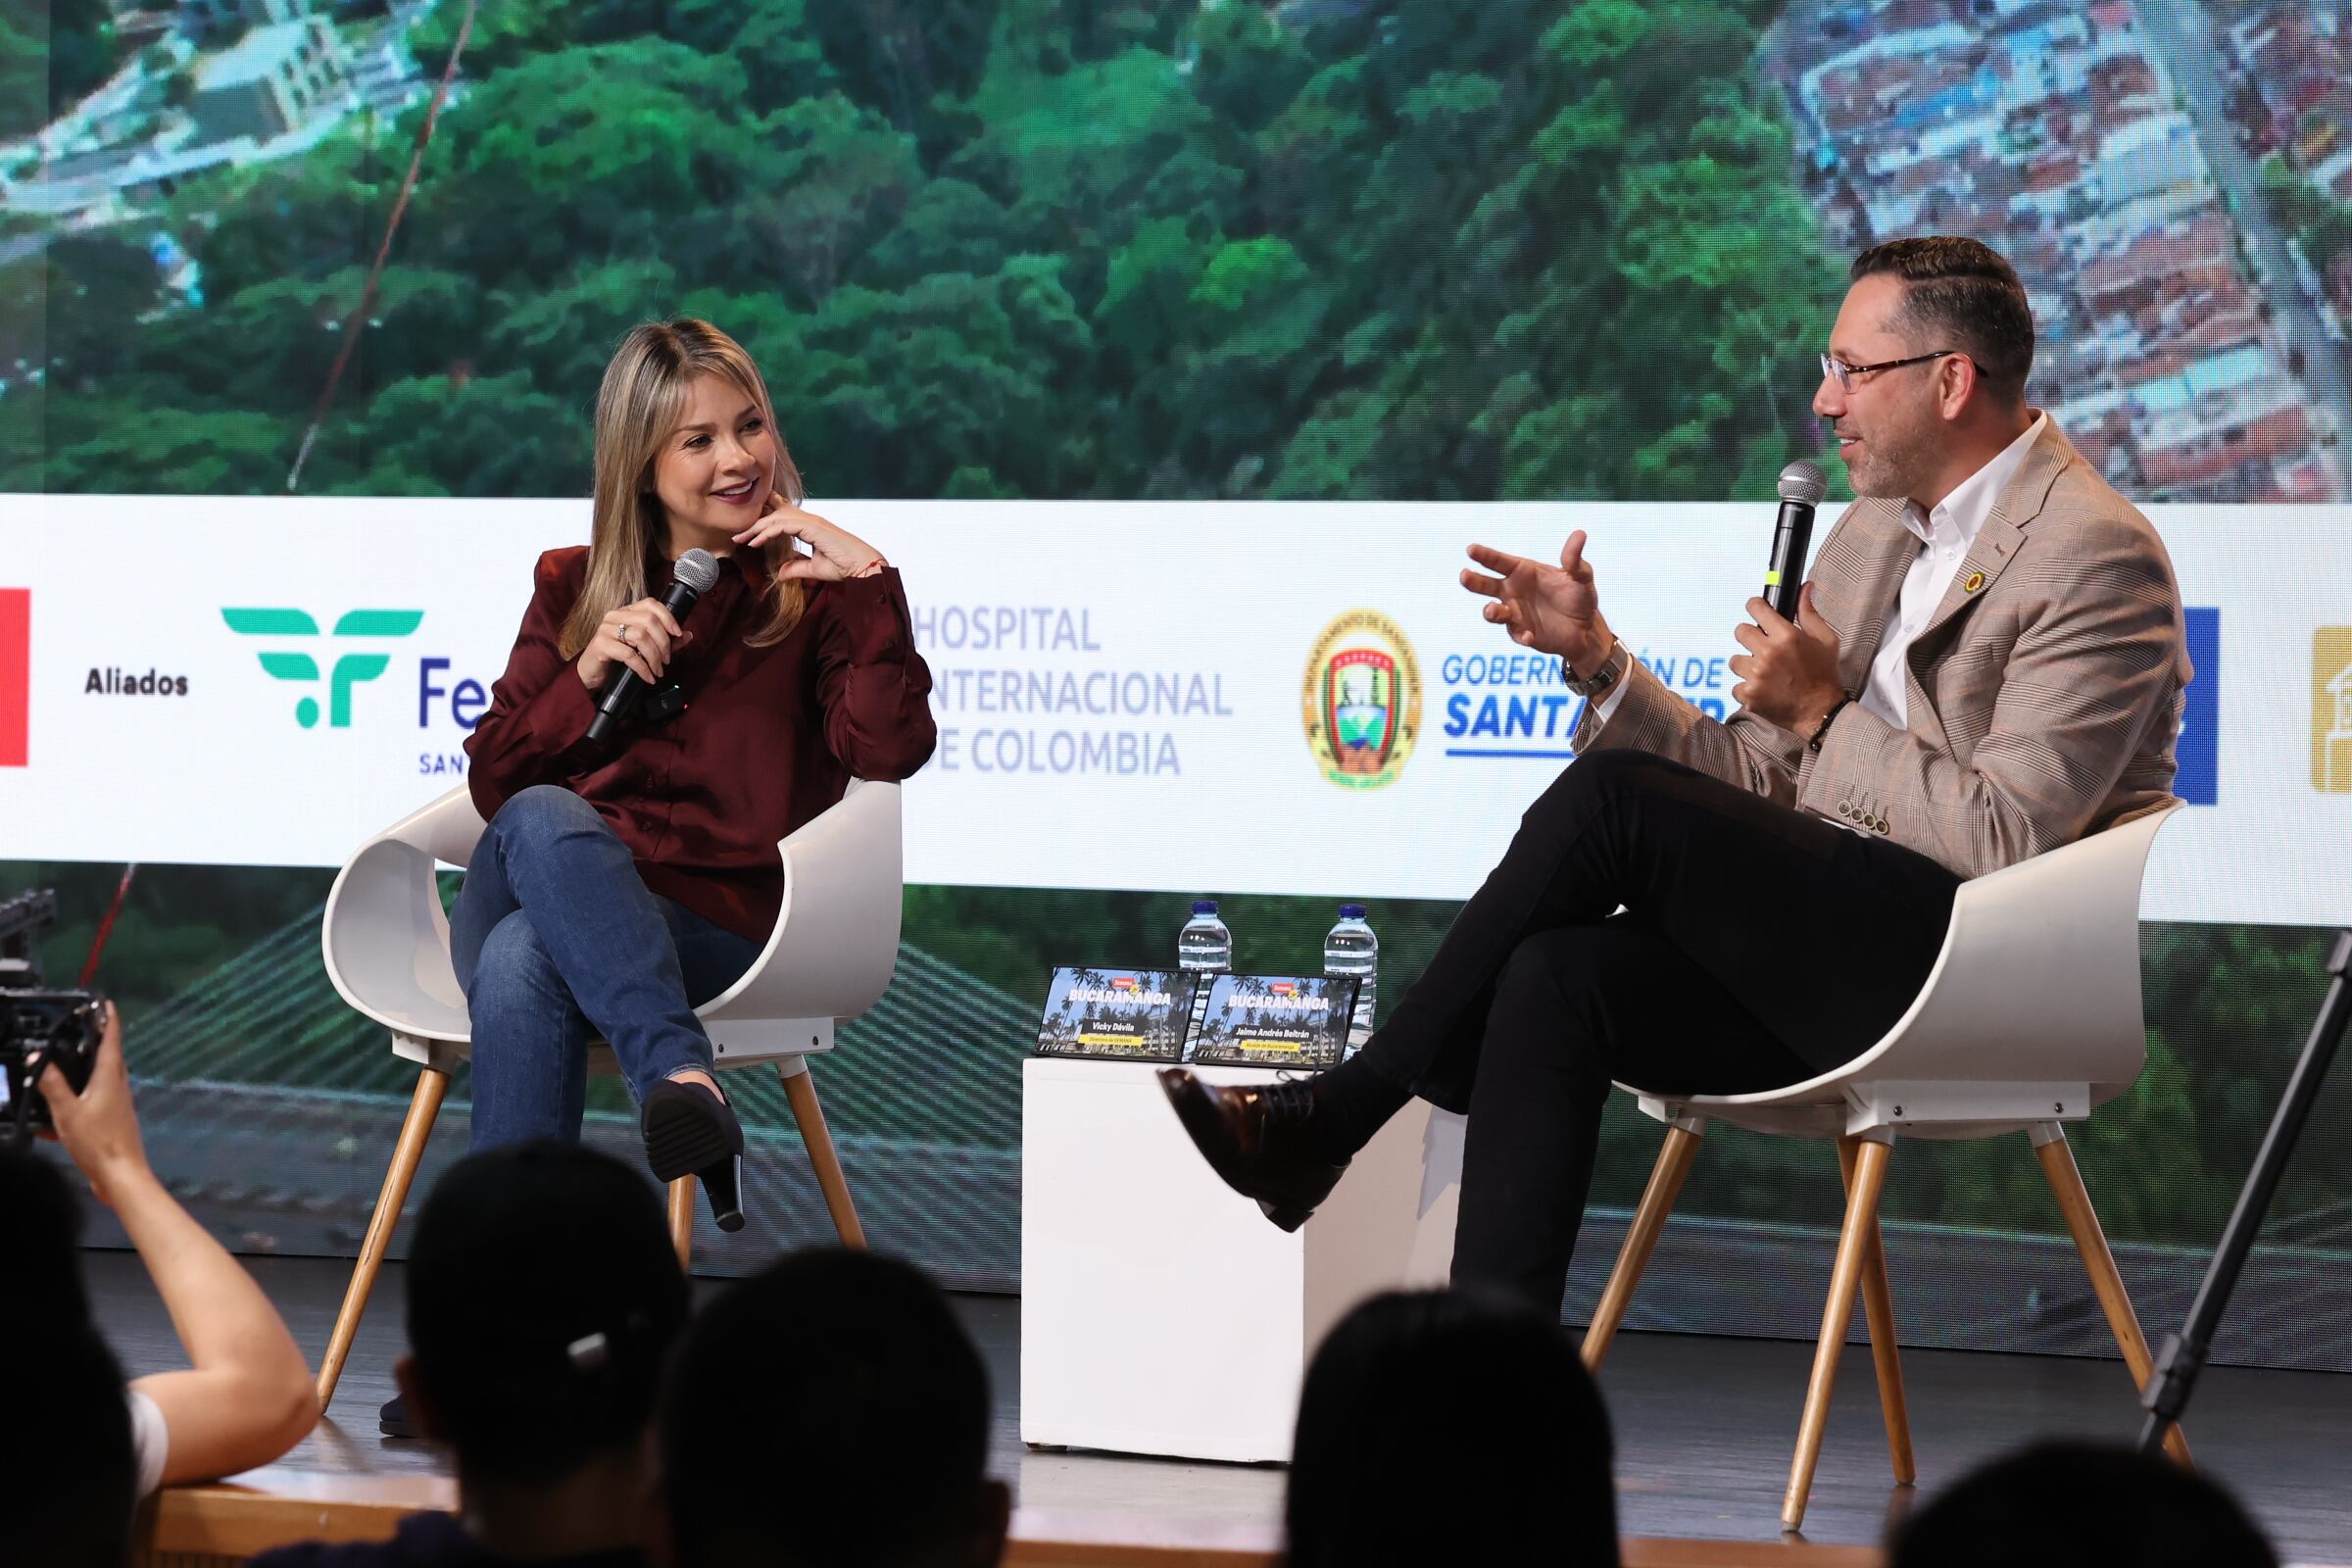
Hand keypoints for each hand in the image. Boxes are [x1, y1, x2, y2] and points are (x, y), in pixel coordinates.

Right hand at [40, 1000, 150, 1208]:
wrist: (121, 1175)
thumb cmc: (98, 1141)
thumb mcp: (67, 1111)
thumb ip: (52, 1085)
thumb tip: (38, 1059)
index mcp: (111, 1076)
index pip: (111, 1039)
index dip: (108, 1018)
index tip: (104, 1002)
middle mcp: (118, 1085)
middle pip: (108, 1056)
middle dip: (93, 1042)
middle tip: (77, 1030)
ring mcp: (118, 1103)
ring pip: (99, 1080)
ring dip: (82, 1072)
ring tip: (61, 1069)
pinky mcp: (113, 1120)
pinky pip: (92, 1103)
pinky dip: (75, 1102)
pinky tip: (54, 1116)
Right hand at [576, 597, 689, 691]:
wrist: (592, 674)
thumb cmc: (617, 658)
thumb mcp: (644, 649)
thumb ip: (665, 641)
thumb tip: (688, 635)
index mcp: (627, 612)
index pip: (651, 604)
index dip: (668, 617)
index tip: (678, 634)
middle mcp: (615, 616)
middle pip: (649, 620)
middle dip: (663, 643)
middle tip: (667, 660)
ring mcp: (606, 629)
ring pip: (640, 636)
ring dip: (654, 657)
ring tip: (657, 670)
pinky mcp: (600, 644)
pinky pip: (628, 654)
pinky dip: (643, 668)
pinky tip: (648, 677)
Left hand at [731, 495, 883, 582]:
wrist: (863, 566)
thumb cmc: (845, 567)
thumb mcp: (814, 569)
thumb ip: (796, 569)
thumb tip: (780, 574)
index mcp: (811, 526)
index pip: (784, 514)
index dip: (766, 518)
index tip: (749, 533)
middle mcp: (810, 519)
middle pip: (776, 512)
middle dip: (755, 522)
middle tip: (737, 535)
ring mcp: (812, 521)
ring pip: (776, 517)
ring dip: (756, 528)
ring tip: (740, 539)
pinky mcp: (812, 527)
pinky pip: (782, 525)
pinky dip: (767, 533)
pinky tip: (755, 542)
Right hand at [1459, 530, 1613, 670]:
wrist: (1586, 629)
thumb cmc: (1580, 597)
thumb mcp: (1581, 577)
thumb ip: (1574, 559)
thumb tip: (1579, 534)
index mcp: (1523, 572)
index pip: (1500, 562)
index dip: (1485, 555)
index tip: (1471, 549)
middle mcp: (1513, 591)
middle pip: (1487, 585)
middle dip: (1474, 581)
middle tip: (1464, 575)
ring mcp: (1515, 613)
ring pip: (1494, 612)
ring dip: (1491, 611)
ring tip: (1492, 611)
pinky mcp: (1521, 633)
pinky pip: (1515, 634)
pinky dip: (1520, 635)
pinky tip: (1529, 637)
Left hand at [1730, 583, 1844, 735]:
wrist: (1821, 711)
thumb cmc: (1824, 673)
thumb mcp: (1825, 639)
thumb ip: (1809, 612)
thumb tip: (1804, 587)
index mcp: (1786, 636)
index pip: (1756, 608)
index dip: (1755, 607)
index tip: (1757, 611)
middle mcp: (1768, 653)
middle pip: (1740, 631)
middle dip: (1750, 637)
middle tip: (1763, 648)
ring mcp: (1756, 675)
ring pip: (1735, 660)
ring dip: (1747, 665)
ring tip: (1765, 673)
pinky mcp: (1748, 695)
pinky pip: (1735, 685)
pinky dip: (1746, 688)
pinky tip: (1764, 689)